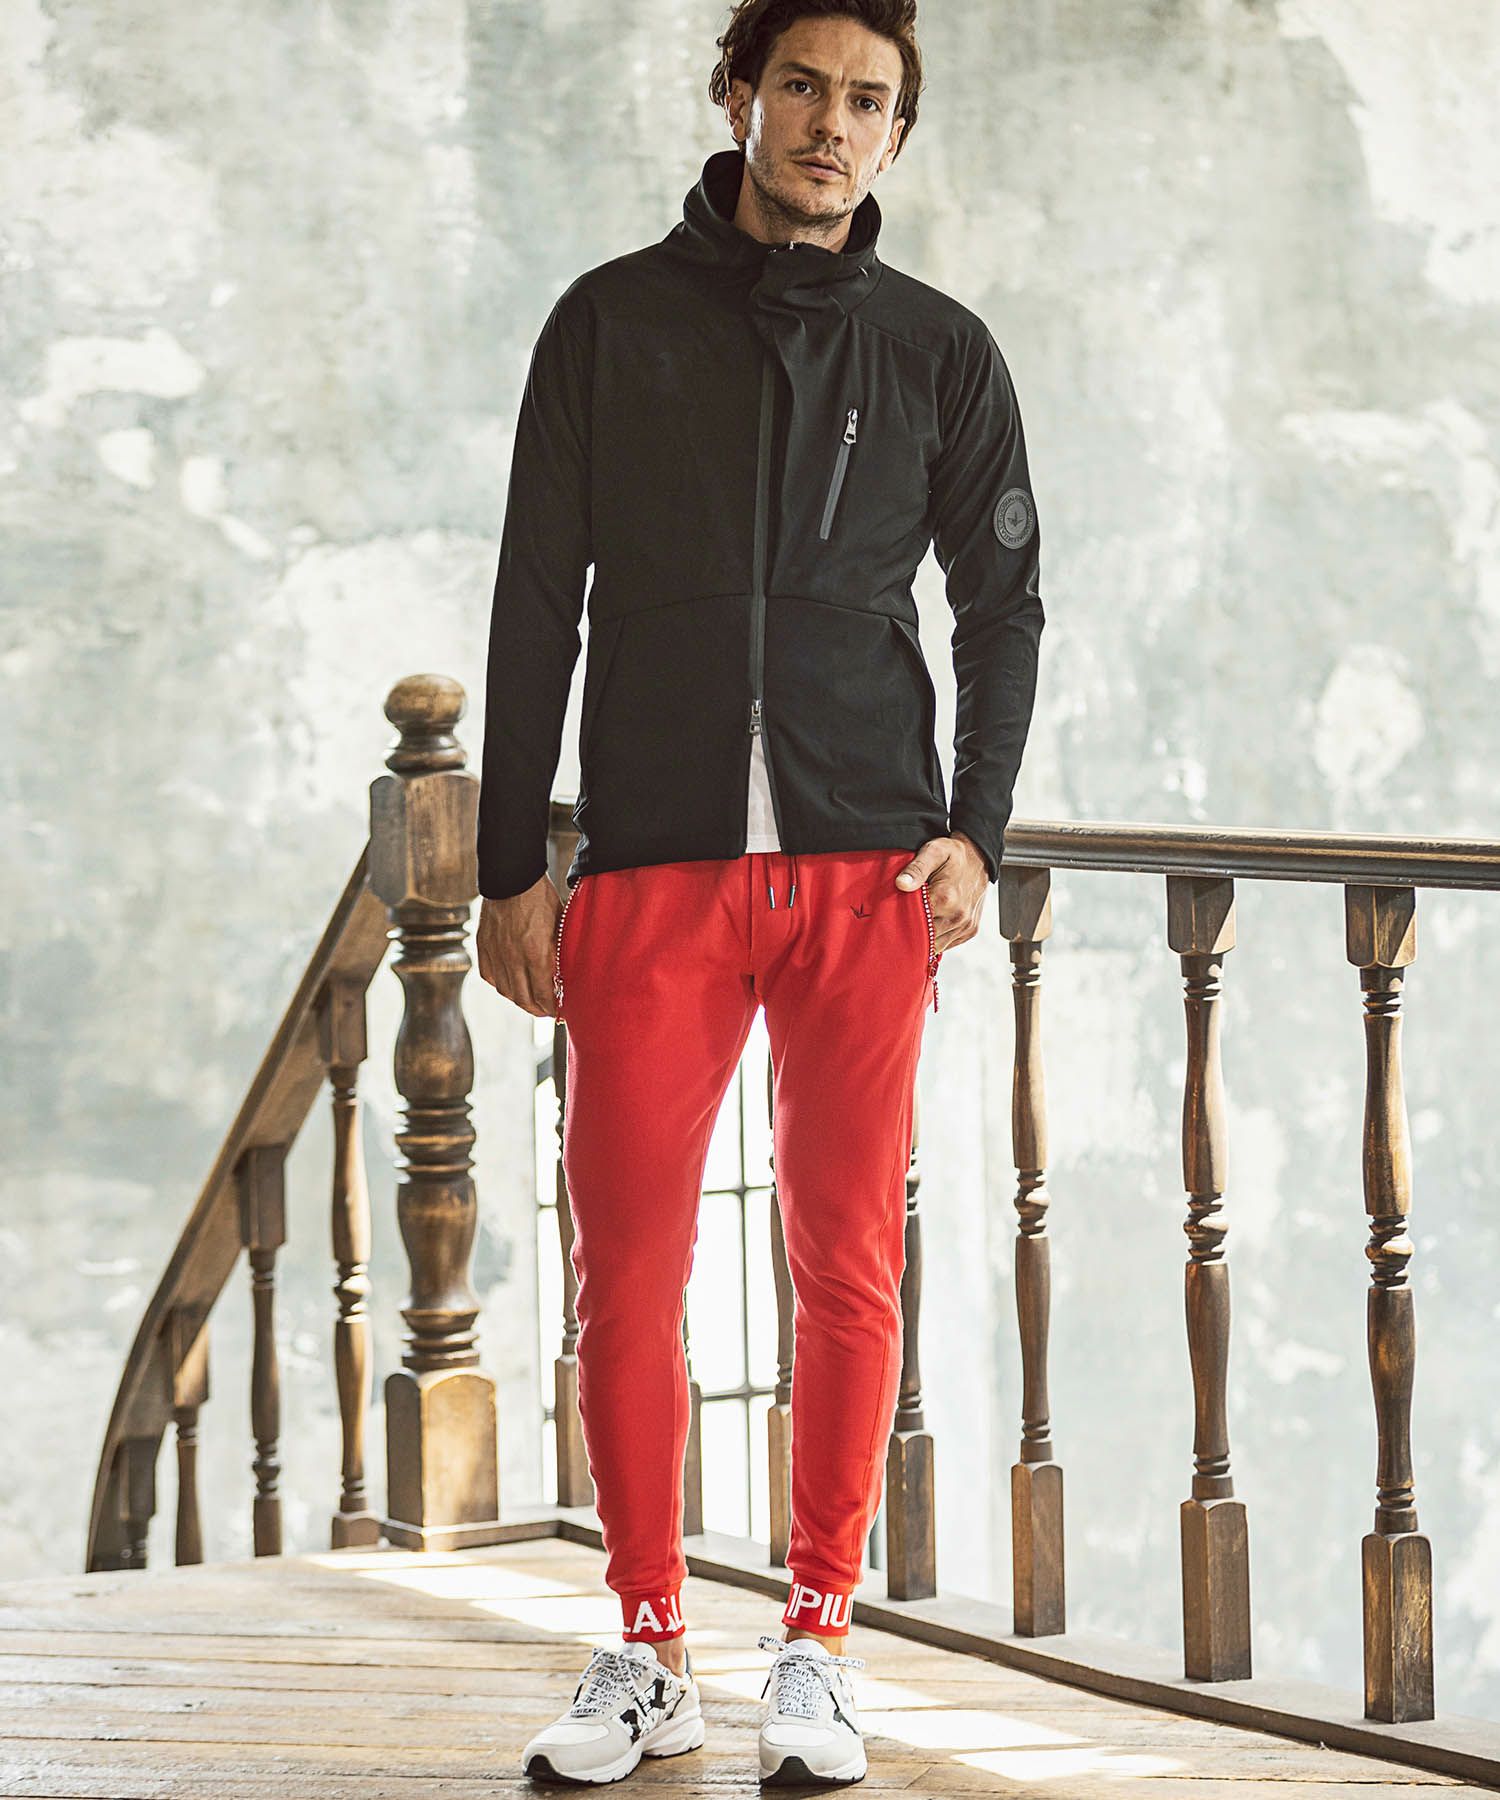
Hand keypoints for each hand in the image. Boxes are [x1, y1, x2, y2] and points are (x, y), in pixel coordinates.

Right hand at [476, 873, 562, 1017]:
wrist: (511, 877)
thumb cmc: (541, 898)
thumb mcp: (560, 925)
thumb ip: (560, 954)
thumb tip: (565, 976)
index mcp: (537, 954)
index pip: (544, 995)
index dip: (553, 1008)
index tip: (560, 1012)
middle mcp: (514, 959)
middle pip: (524, 999)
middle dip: (538, 1009)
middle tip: (547, 1011)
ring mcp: (496, 954)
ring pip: (506, 991)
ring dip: (520, 1000)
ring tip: (530, 1001)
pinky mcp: (484, 947)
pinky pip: (490, 977)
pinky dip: (501, 985)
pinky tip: (511, 985)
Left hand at [893, 831, 988, 952]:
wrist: (979, 857)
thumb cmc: (954, 854)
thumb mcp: (934, 851)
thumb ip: (916, 868)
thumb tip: (901, 884)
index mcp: (946, 899)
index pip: (915, 924)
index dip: (902, 923)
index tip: (895, 916)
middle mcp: (958, 916)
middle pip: (926, 939)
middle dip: (913, 932)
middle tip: (904, 919)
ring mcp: (966, 925)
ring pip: (937, 945)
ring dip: (927, 937)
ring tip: (919, 920)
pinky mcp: (970, 930)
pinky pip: (949, 943)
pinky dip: (939, 937)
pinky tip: (934, 922)